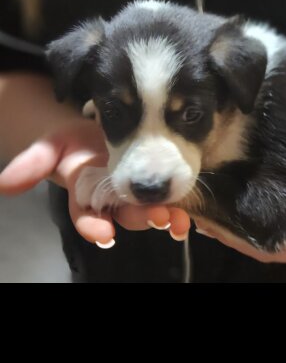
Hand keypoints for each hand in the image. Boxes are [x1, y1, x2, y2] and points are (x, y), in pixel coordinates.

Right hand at [0, 119, 190, 246]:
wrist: (96, 128)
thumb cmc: (73, 141)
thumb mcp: (51, 147)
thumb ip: (32, 163)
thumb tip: (5, 184)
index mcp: (86, 193)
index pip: (86, 215)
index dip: (92, 225)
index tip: (102, 233)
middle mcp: (112, 199)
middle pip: (126, 214)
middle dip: (140, 218)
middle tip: (155, 218)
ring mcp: (135, 192)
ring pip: (149, 210)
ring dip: (164, 217)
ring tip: (177, 220)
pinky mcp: (156, 181)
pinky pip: (168, 198)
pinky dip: (179, 206)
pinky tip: (189, 211)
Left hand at [194, 178, 285, 278]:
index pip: (259, 242)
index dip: (224, 229)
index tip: (197, 210)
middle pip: (253, 239)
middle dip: (221, 222)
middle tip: (191, 196)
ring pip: (264, 234)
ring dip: (236, 218)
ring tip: (211, 191)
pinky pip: (281, 226)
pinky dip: (258, 215)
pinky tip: (249, 194)